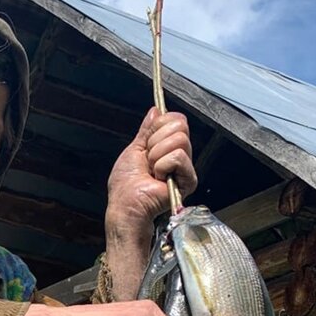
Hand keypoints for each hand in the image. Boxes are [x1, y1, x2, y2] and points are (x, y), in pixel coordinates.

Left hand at [106, 108, 197, 239]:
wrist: (126, 205)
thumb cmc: (126, 186)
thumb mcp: (134, 149)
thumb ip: (147, 130)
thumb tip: (156, 110)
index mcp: (167, 147)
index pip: (176, 119)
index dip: (158, 127)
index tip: (146, 145)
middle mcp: (179, 155)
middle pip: (180, 125)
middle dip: (156, 141)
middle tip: (148, 161)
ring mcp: (185, 167)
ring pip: (180, 139)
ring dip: (157, 155)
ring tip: (152, 171)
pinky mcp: (189, 179)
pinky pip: (179, 156)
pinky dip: (162, 166)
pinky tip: (158, 179)